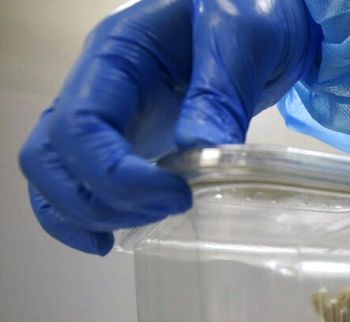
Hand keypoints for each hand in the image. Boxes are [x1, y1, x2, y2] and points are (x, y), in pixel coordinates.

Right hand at [18, 0, 317, 254]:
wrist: (266, 18)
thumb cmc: (253, 13)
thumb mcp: (243, 38)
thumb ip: (220, 93)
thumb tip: (200, 153)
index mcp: (117, 52)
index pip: (81, 125)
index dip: (119, 175)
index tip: (180, 196)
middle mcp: (97, 85)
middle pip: (51, 156)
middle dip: (102, 199)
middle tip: (168, 212)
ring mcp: (107, 115)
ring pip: (53, 175)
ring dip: (89, 213)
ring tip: (148, 226)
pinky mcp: (126, 139)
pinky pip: (77, 181)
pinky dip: (83, 216)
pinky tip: (112, 239)